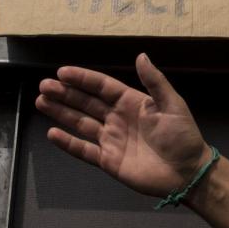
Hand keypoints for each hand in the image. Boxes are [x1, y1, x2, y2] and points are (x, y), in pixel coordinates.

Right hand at [35, 53, 210, 196]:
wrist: (188, 172)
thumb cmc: (182, 136)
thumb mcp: (172, 104)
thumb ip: (155, 81)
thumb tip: (140, 55)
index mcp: (131, 102)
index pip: (102, 86)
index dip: (82, 79)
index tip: (62, 72)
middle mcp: (117, 118)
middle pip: (86, 103)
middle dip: (65, 94)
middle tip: (44, 85)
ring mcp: (111, 140)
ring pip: (80, 123)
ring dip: (61, 112)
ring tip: (41, 102)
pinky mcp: (108, 161)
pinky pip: (84, 150)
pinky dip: (68, 143)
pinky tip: (52, 133)